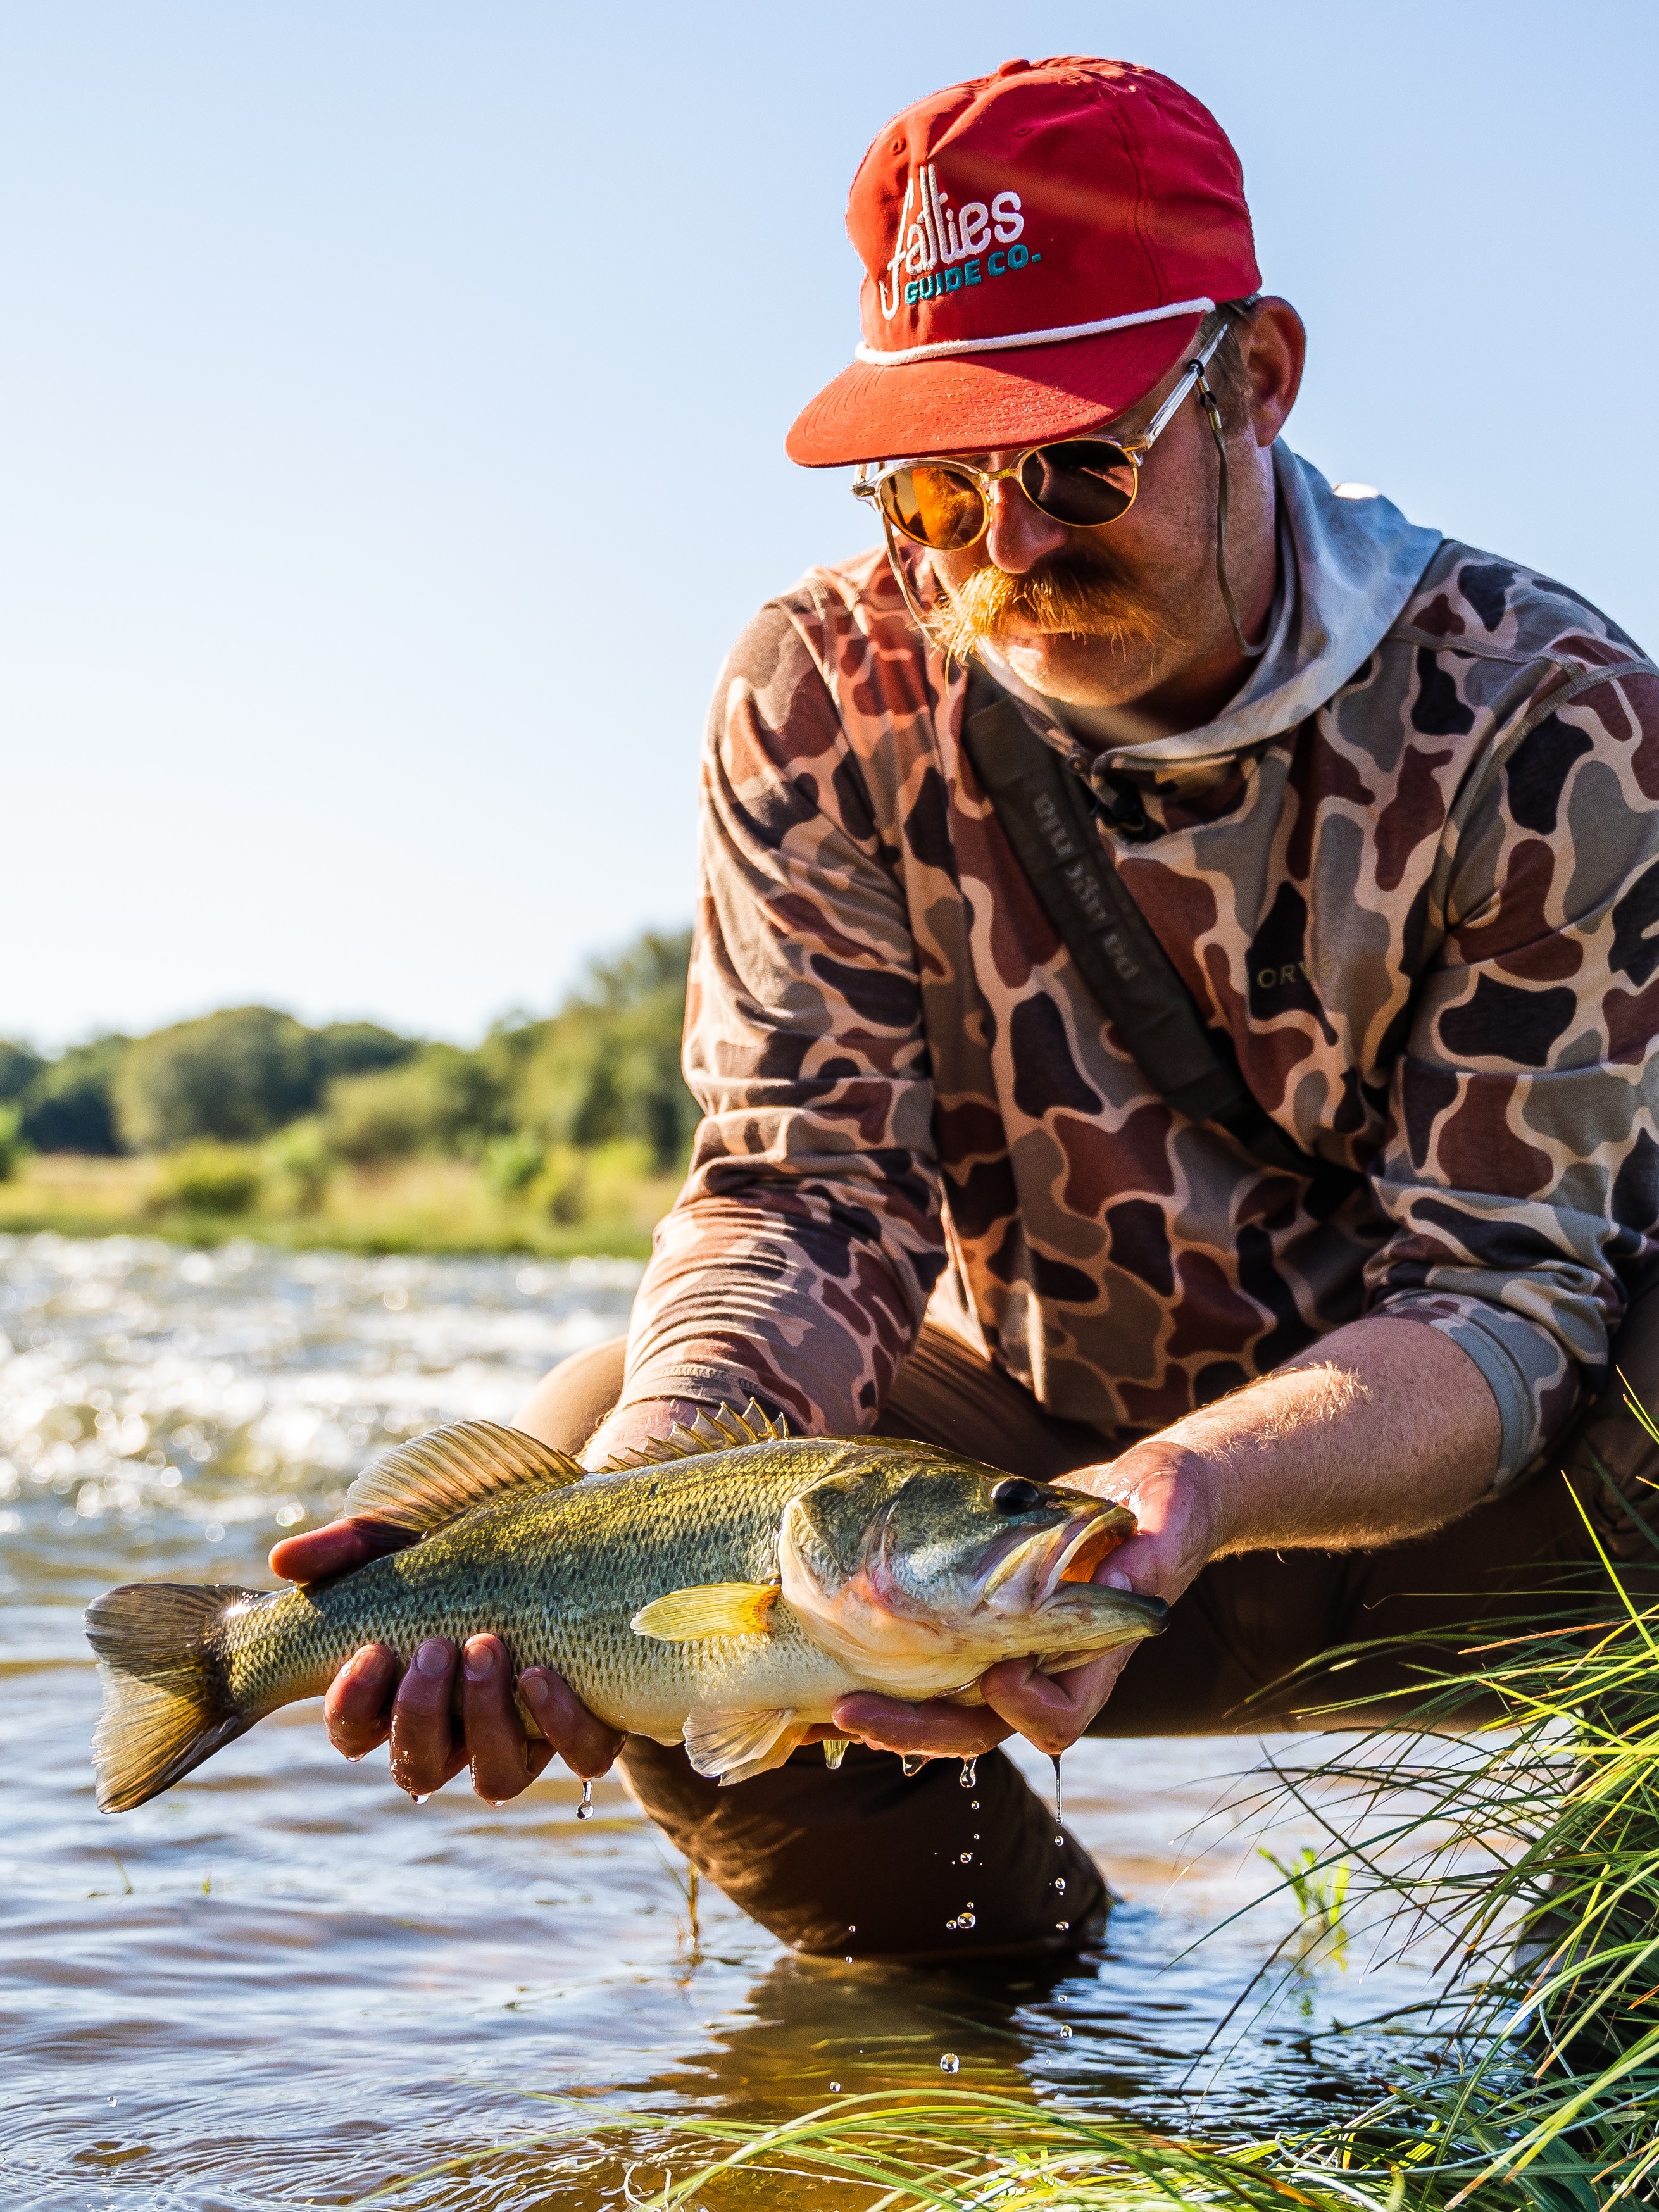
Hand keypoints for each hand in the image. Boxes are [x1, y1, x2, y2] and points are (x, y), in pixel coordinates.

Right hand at [269, 1517, 624, 1801]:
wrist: (576, 1514)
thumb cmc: (477, 1531)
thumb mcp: (408, 1529)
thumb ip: (347, 1546)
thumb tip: (282, 1563)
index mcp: (407, 1690)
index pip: (357, 1734)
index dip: (352, 1709)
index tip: (369, 1650)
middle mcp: (462, 1727)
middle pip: (419, 1768)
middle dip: (420, 1713)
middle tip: (435, 1646)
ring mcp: (528, 1732)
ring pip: (495, 1778)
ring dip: (484, 1721)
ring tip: (486, 1647)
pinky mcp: (592, 1722)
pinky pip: (581, 1757)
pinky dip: (561, 1724)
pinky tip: (543, 1672)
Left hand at [830, 1443, 1216, 1762]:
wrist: (1146, 1496)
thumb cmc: (1167, 1508)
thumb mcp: (1165, 1521)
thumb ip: (1147, 1558)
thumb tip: (1125, 1585)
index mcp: (1096, 1655)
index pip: (1059, 1716)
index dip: (1026, 1706)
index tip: (999, 1672)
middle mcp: (1047, 1666)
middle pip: (982, 1726)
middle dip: (917, 1728)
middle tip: (852, 1711)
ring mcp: (1009, 1647)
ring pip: (946, 1705)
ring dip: (890, 1711)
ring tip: (827, 1704)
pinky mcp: (978, 1621)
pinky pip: (930, 1663)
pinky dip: (885, 1674)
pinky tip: (830, 1669)